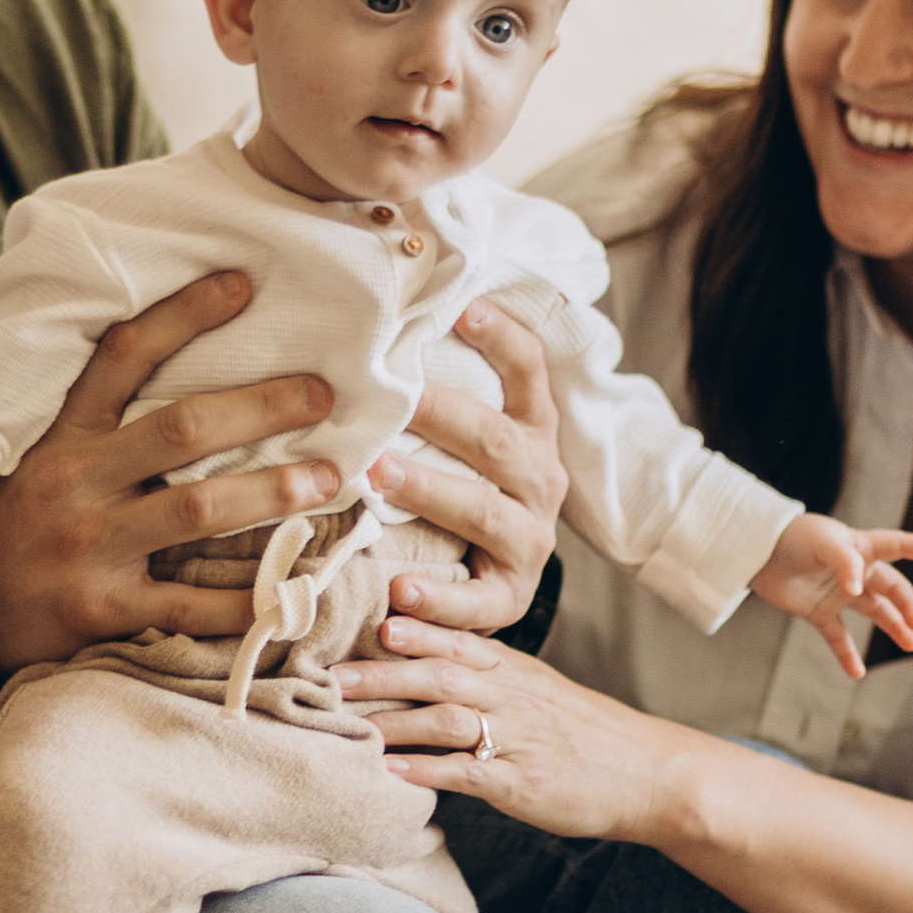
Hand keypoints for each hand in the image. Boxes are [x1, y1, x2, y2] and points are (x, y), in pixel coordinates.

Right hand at [0, 272, 342, 676]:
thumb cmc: (7, 524)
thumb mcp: (32, 455)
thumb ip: (90, 417)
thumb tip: (158, 360)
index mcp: (64, 436)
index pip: (124, 356)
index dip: (183, 315)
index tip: (241, 284)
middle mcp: (79, 481)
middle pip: (182, 428)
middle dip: (261, 406)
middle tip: (322, 393)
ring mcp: (91, 546)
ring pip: (197, 508)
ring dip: (271, 490)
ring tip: (327, 478)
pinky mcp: (100, 609)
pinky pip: (186, 605)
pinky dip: (244, 600)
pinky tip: (289, 590)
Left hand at [336, 615, 691, 844]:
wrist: (650, 774)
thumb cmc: (585, 735)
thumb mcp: (537, 691)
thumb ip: (483, 676)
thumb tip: (422, 665)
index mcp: (513, 670)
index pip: (455, 639)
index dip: (411, 627)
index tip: (366, 616)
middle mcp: (511, 696)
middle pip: (438, 673)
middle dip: (381, 672)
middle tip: (330, 673)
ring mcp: (517, 738)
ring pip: (446, 718)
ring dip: (392, 718)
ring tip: (344, 720)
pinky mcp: (522, 782)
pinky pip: (467, 772)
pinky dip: (426, 771)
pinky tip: (391, 772)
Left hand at [368, 293, 567, 630]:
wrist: (495, 585)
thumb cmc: (461, 494)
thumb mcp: (465, 444)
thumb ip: (437, 397)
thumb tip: (373, 327)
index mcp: (531, 434)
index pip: (528, 371)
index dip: (501, 336)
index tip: (463, 306)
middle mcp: (539, 481)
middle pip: (494, 439)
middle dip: (439, 415)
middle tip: (386, 399)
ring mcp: (529, 542)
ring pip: (483, 513)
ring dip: (428, 492)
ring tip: (376, 479)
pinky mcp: (509, 598)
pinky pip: (475, 606)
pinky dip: (434, 606)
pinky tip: (394, 601)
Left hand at [752, 515, 912, 675]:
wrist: (754, 553)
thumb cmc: (792, 538)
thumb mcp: (823, 542)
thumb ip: (845, 562)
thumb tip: (857, 589)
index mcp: (860, 547)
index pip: (899, 546)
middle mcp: (854, 572)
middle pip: (891, 588)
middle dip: (907, 604)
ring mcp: (838, 593)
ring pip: (874, 612)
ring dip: (893, 627)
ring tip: (911, 643)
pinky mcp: (818, 613)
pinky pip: (838, 637)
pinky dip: (847, 656)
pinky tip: (857, 674)